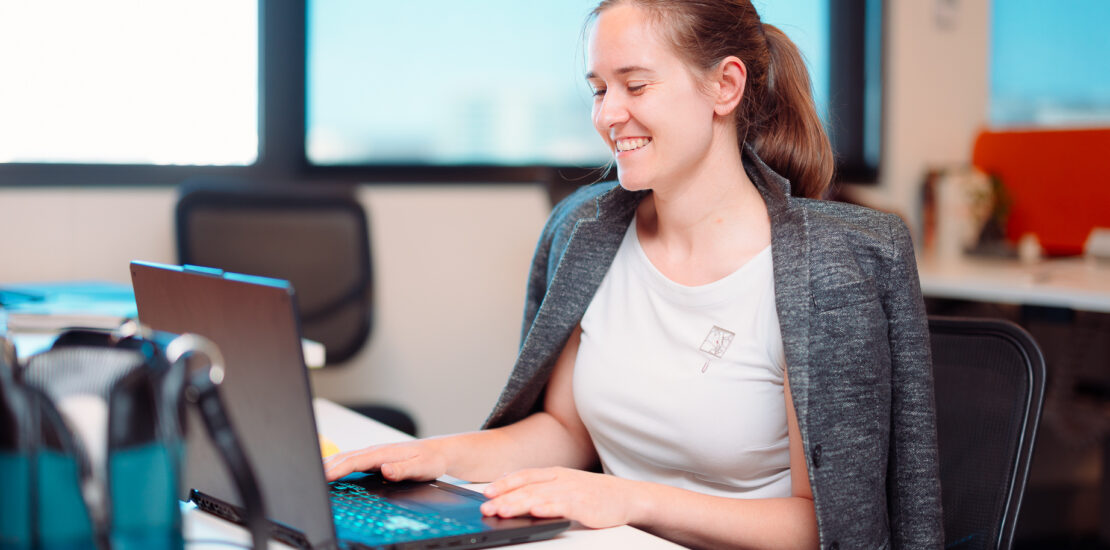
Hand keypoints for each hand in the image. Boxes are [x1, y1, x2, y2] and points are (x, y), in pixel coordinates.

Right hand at [323, 439, 447, 481]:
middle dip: (326, 465)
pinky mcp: (373, 458)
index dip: (339, 468)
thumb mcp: (421, 467)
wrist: (437, 452)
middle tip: (308, 475)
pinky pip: (350, 460)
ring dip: (328, 463)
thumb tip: (385, 469)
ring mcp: (373, 454)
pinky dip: (336, 464)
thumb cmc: (430, 460)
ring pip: (346, 457)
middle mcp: (376, 451)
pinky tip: (329, 470)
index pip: (356, 460)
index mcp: (384, 453)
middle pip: (345, 457)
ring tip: (311, 471)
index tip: (324, 476)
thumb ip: (403, 469)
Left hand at [480, 467, 643, 528]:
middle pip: (528, 488)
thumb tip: (513, 486)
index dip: (504, 483)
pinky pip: (563, 507)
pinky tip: (536, 512)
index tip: (486, 493)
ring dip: (519, 504)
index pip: (525, 476)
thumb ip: (542, 485)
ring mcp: (573, 492)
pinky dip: (548, 508)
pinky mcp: (585, 506)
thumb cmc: (595, 493)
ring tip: (503, 511)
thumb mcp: (566, 484)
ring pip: (541, 497)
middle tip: (486, 508)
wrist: (627, 497)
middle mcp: (562, 480)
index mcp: (556, 473)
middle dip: (505, 498)